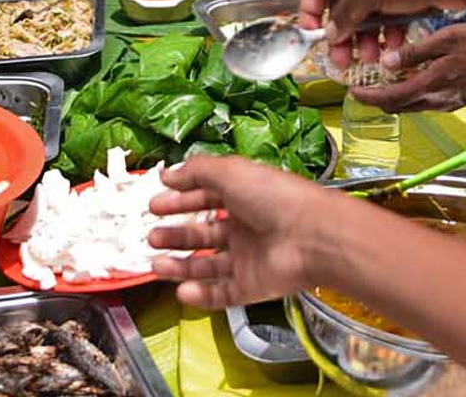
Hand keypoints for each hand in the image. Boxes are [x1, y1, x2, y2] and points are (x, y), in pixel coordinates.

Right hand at [148, 156, 347, 309]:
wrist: (313, 237)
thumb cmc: (276, 197)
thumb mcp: (231, 170)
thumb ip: (197, 170)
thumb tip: (169, 172)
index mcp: (245, 195)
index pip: (206, 196)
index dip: (180, 199)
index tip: (154, 203)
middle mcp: (247, 226)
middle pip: (204, 232)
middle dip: (176, 234)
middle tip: (151, 235)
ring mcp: (250, 258)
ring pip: (208, 265)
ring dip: (180, 266)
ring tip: (156, 263)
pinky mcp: (253, 286)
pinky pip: (222, 293)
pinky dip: (201, 295)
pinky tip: (182, 290)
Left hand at [349, 24, 465, 112]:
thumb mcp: (448, 39)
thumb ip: (416, 52)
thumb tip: (387, 63)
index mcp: (432, 85)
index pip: (390, 100)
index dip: (367, 98)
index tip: (351, 92)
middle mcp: (437, 101)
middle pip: (397, 106)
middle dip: (376, 98)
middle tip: (361, 86)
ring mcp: (447, 103)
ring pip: (411, 104)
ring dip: (393, 95)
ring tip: (381, 79)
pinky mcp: (456, 100)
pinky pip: (425, 100)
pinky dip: (411, 92)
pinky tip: (410, 76)